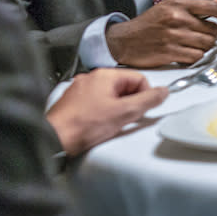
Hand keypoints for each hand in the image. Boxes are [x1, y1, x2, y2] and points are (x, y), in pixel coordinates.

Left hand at [45, 69, 167, 156]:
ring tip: (108, 124)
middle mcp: (90, 78)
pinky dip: (100, 113)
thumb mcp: (124, 113)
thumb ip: (147, 101)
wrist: (53, 139)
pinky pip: (95, 103)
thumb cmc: (84, 126)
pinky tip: (96, 125)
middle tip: (124, 119)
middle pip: (124, 87)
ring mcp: (79, 90)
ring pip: (109, 96)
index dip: (144, 96)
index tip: (141, 111)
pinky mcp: (71, 103)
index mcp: (104, 75)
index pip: (138, 79)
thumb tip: (163, 92)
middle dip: (128, 104)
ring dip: (114, 109)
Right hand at [106, 0, 216, 67]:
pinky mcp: (170, 52)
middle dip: (211, 35)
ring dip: (203, 47)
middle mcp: (177, 19)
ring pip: (206, 44)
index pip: (211, 7)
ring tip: (193, 45)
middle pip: (212, 30)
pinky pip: (195, 57)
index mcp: (178, 5)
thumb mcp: (171, 7)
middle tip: (202, 36)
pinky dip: (194, 58)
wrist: (124, 40)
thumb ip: (198, 6)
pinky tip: (186, 54)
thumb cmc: (148, 24)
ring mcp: (173, 36)